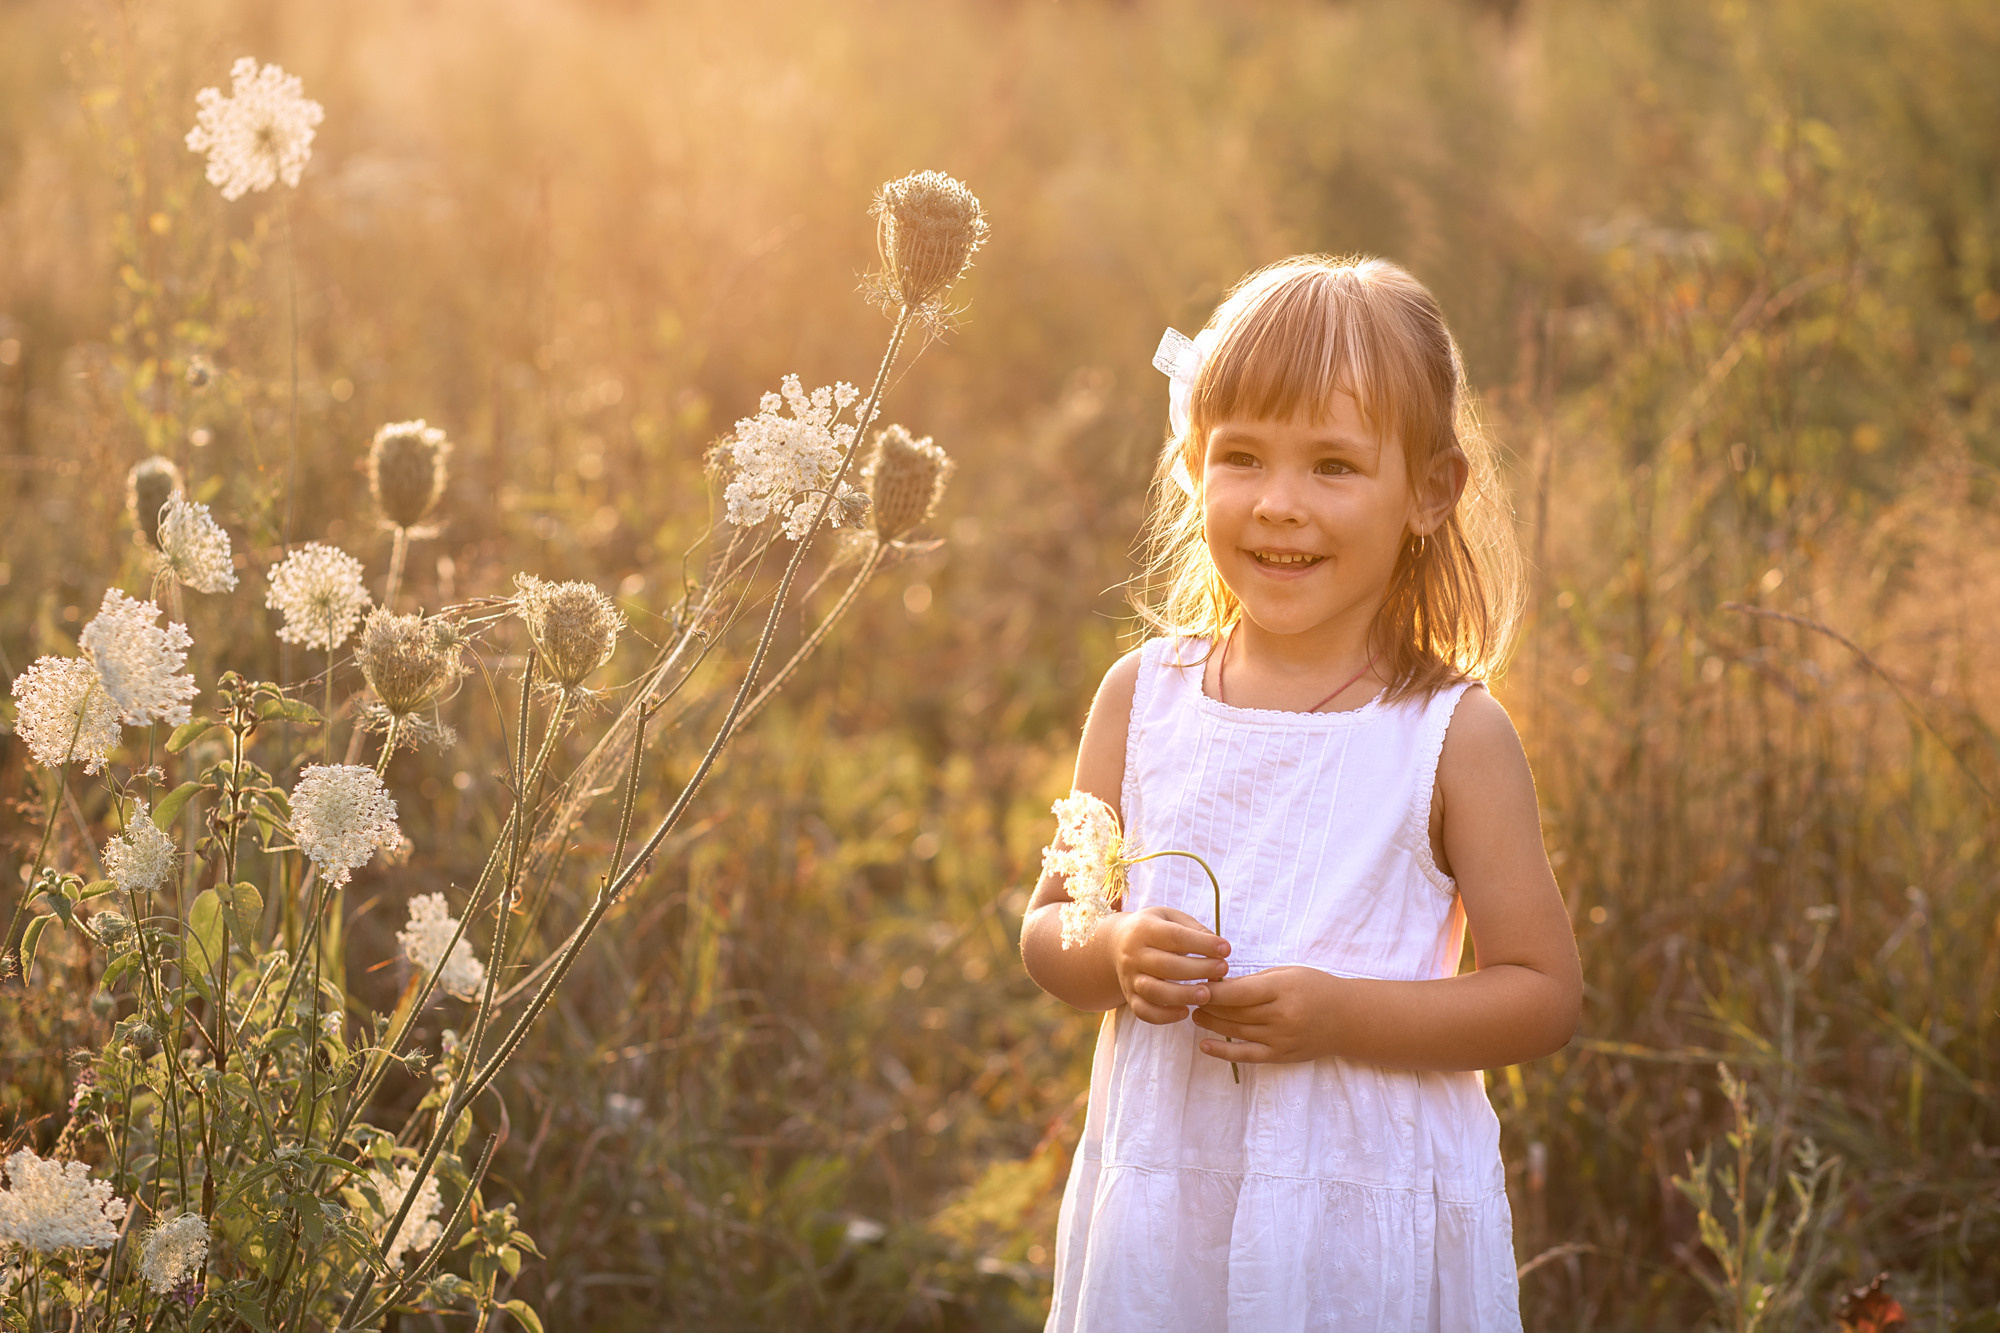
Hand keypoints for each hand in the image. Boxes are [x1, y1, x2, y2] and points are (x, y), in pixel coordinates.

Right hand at [1105, 906, 1230, 1024]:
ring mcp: (1129, 977)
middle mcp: (1133, 954)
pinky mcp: (1129, 997)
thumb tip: (1219, 948)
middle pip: (1165, 965)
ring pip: (1153, 991)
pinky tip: (1185, 1012)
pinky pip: (1144, 1011)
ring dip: (1182, 995)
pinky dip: (1164, 1016)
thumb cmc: (1155, 930)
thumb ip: (1194, 930)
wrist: (1115, 945)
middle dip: (1198, 969)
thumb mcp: (1171, 918)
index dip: (1202, 944)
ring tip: (1207, 994)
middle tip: (1223, 969)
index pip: (1174, 936)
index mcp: (1144, 929)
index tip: (1226, 949)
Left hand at [1192, 966, 1342, 1064]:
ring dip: (1210, 1024)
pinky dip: (1223, 1052)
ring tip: (1195, 1014)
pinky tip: (1204, 1045)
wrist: (1347, 1019)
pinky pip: (1246, 1055)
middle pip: (1233, 1013)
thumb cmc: (1315, 988)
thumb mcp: (1288, 973)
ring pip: (1235, 1032)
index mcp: (1283, 990)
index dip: (1212, 991)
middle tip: (1191, 997)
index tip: (1196, 984)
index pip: (1238, 993)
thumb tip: (1219, 984)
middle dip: (1208, 1005)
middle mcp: (1281, 1016)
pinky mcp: (1280, 1056)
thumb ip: (1255, 981)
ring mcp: (1280, 1039)